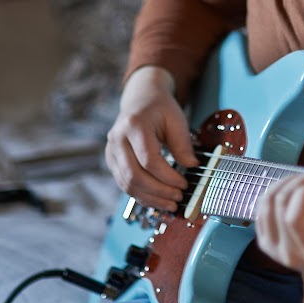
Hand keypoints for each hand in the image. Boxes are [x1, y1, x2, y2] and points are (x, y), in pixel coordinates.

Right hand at [105, 66, 198, 211]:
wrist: (141, 98)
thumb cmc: (161, 108)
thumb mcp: (177, 120)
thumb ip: (183, 144)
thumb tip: (192, 166)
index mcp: (134, 125)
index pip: (149, 159)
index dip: (167, 176)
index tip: (184, 184)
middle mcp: (117, 139)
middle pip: (134, 175)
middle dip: (158, 191)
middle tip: (178, 198)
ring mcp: (111, 151)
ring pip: (127, 184)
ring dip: (150, 198)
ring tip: (171, 203)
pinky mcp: (111, 161)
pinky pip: (124, 184)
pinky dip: (141, 195)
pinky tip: (158, 199)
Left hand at [255, 157, 303, 298]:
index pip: (295, 218)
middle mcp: (291, 256)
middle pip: (280, 204)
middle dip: (298, 181)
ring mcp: (275, 251)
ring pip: (267, 203)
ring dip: (284, 183)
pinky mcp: (266, 244)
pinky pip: (260, 210)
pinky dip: (274, 192)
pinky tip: (292, 189)